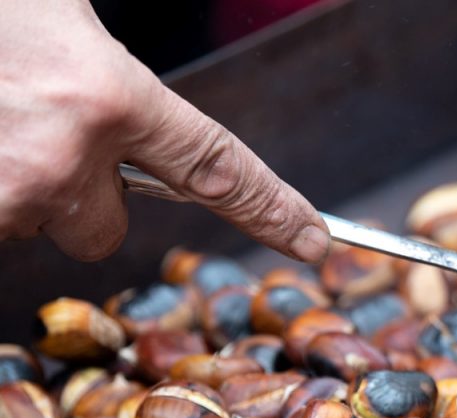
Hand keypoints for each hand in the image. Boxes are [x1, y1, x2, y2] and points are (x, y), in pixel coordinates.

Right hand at [0, 0, 327, 263]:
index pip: (215, 167)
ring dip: (17, 183)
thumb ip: (110, 79)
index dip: (271, 208)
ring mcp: (4, 192)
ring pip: (37, 223)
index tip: (312, 242)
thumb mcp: (53, 15)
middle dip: (80, 190)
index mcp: (105, 94)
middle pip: (102, 224)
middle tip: (30, 121)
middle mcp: (59, 157)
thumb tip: (138, 114)